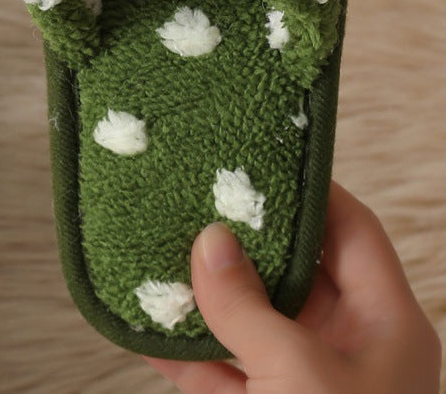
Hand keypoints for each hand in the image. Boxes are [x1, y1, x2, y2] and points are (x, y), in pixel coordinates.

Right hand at [145, 182, 441, 392]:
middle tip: (193, 201)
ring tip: (158, 257)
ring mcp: (307, 385)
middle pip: (293, 272)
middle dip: (240, 242)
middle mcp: (348, 347)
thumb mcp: (298, 376)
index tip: (254, 159)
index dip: (308, 189)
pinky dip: (187, 356)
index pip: (350, 229)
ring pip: (251, 322)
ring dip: (203, 299)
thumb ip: (249, 306)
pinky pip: (225, 374)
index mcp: (384, 324)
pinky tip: (146, 334)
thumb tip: (210, 240)